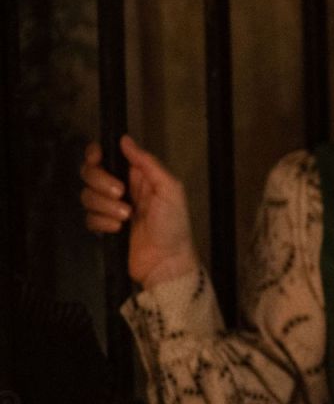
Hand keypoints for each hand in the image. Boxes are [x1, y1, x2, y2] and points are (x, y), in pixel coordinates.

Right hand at [80, 136, 199, 286]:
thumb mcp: (170, 189)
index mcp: (140, 177)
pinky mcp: (104, 226)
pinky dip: (102, 223)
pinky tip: (118, 229)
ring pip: (88, 196)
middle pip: (91, 173)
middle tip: (120, 194)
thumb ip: (148, 163)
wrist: (166, 262)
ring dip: (105, 206)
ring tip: (127, 217)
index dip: (96, 154)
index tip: (96, 158)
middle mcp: (123, 189)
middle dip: (101, 183)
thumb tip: (127, 141)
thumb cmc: (175, 227)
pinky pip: (89, 218)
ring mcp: (112, 208)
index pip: (109, 157)